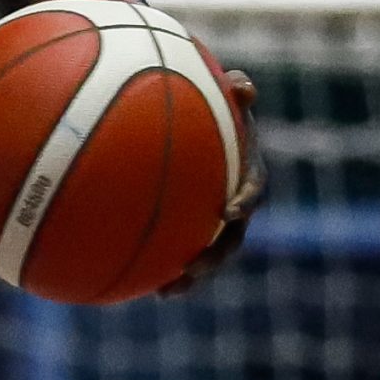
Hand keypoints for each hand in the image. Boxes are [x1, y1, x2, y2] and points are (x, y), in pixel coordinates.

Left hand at [163, 70, 262, 295]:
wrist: (191, 125)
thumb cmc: (209, 102)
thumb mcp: (222, 91)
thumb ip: (233, 88)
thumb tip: (245, 87)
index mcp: (245, 173)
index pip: (253, 189)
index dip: (246, 202)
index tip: (229, 212)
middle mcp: (232, 204)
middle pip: (232, 239)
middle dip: (216, 258)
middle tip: (196, 268)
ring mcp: (209, 222)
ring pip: (204, 255)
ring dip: (190, 277)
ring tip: (167, 293)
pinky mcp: (185, 231)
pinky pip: (172, 252)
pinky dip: (155, 268)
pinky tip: (126, 281)